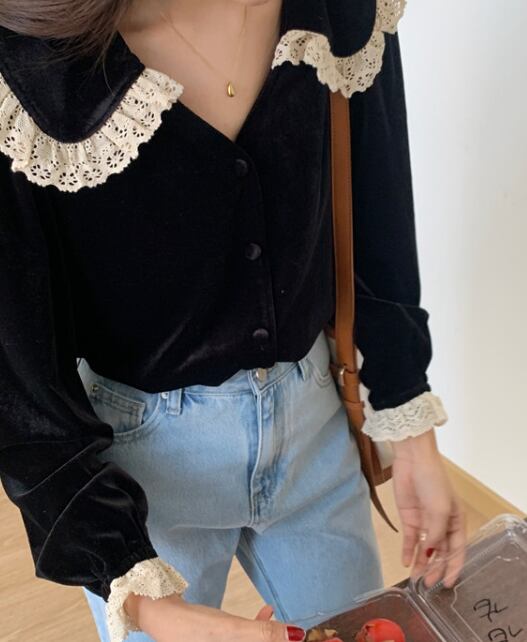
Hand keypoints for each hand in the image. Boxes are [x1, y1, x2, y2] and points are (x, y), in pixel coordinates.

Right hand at [123, 592, 307, 641]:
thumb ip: (263, 636)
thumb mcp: (229, 632)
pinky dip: (260, 631)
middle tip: (315, 635)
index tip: (321, 640)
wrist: (157, 611)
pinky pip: (248, 641)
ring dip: (277, 637)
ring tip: (294, 625)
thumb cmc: (189, 627)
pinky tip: (267, 612)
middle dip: (288, 641)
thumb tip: (299, 636)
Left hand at [390, 429, 466, 588]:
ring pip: (424, 548)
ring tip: (415, 578)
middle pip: (440, 551)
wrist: (414, 461)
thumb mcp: (440, 510)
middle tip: (428, 584)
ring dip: (421, 563)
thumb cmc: (433, 482)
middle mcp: (441, 523)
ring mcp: (424, 521)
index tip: (449, 584)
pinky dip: (408, 550)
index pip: (457, 549)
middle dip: (435, 568)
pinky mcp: (409, 517)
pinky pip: (409, 538)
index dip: (453, 567)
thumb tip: (430, 552)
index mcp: (456, 520)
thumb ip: (436, 534)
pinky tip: (405, 562)